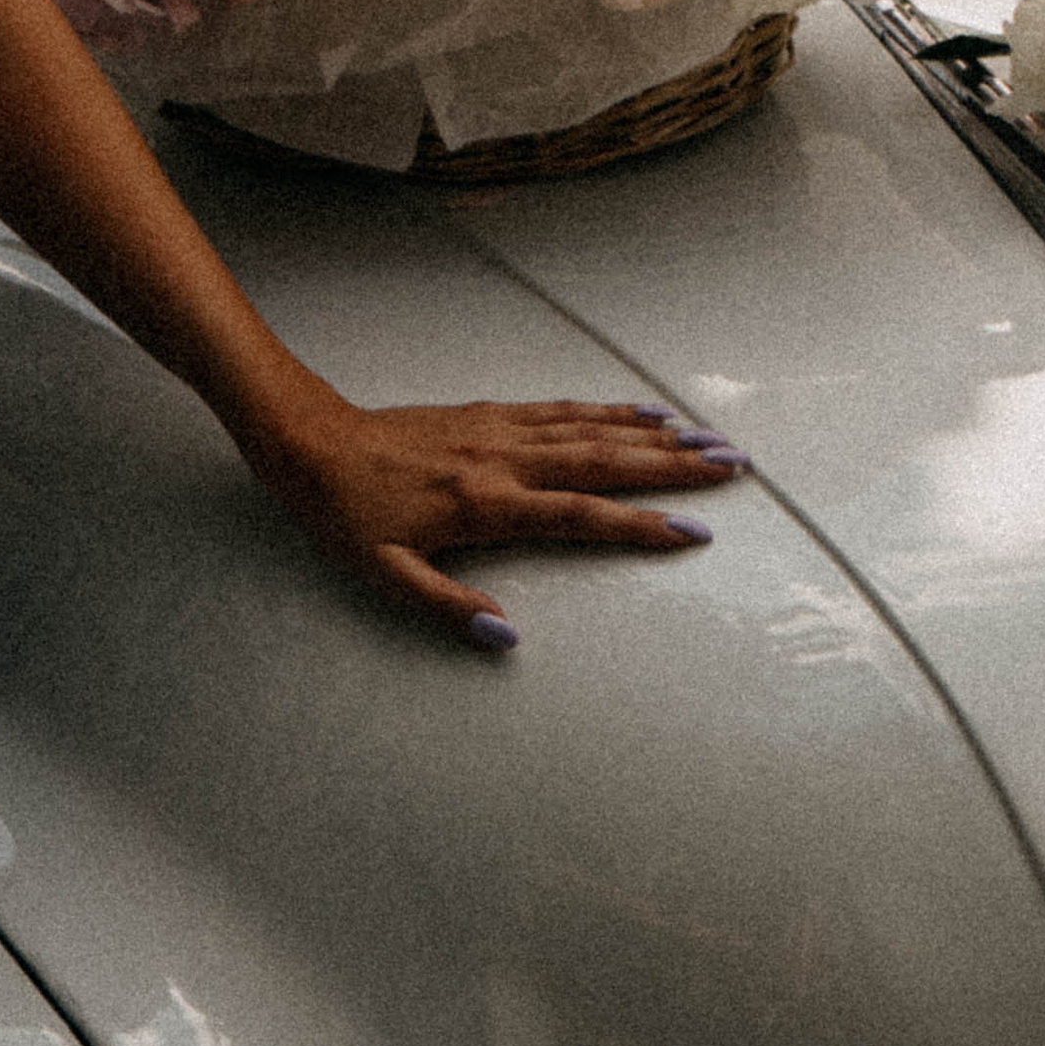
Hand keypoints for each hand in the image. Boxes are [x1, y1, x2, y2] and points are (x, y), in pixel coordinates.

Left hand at [250, 397, 746, 647]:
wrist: (309, 441)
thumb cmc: (345, 513)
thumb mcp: (383, 573)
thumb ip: (447, 605)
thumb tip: (507, 636)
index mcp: (484, 505)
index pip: (578, 517)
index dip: (638, 527)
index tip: (692, 533)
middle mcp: (502, 461)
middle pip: (602, 462)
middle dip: (673, 467)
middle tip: (734, 467)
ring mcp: (498, 430)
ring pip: (589, 429)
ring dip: (652, 434)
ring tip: (708, 438)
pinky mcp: (488, 413)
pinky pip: (559, 409)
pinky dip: (605, 409)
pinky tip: (639, 412)